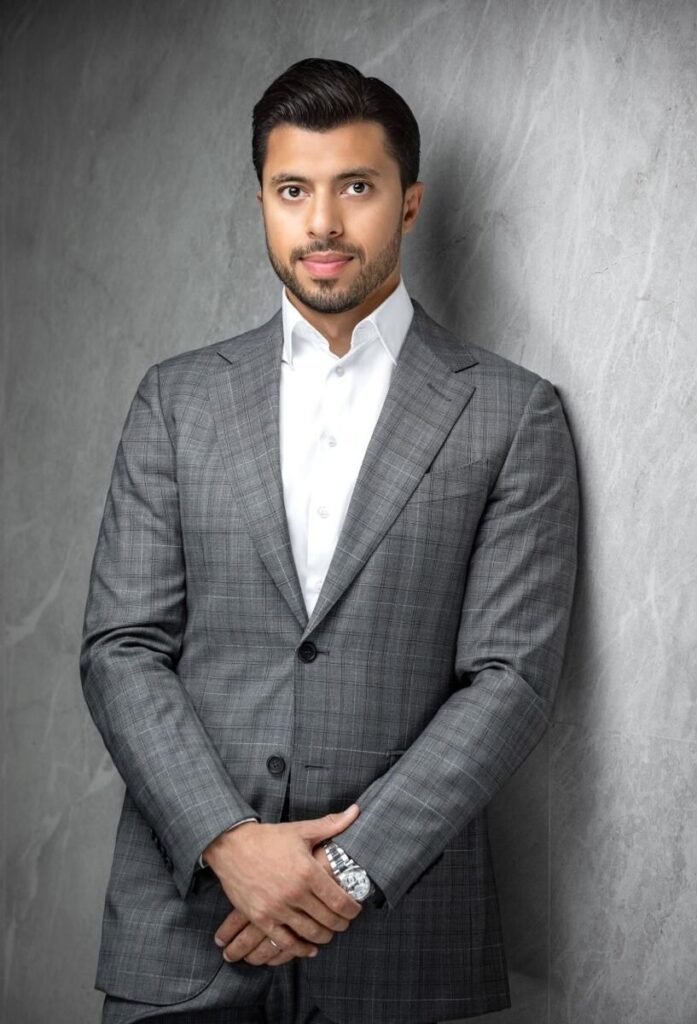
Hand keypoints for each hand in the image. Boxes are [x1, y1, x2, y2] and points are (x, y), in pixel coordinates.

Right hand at [206, 805, 362, 962]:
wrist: (232, 846)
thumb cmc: (269, 838)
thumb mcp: (301, 830)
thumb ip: (332, 824)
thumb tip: (356, 811)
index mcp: (307, 871)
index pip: (339, 900)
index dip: (352, 909)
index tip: (355, 910)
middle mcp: (294, 892)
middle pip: (328, 919)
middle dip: (341, 924)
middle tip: (345, 922)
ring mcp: (276, 907)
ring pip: (309, 933)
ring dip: (324, 936)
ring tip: (329, 932)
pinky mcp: (260, 918)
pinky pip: (284, 941)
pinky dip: (300, 949)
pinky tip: (309, 949)